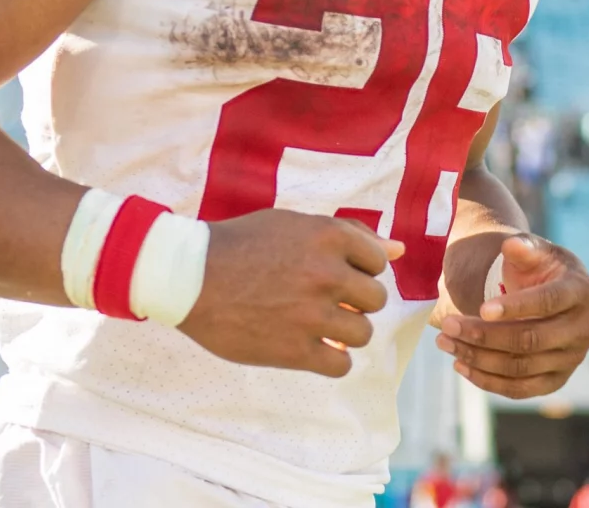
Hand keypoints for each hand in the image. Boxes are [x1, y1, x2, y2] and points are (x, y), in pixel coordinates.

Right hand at [178, 209, 403, 377]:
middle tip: (326, 301)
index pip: (378, 262)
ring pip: (362, 333)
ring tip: (318, 324)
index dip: (359, 270)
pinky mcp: (294, 350)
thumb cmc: (242, 244)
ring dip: (345, 330)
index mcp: (328, 237)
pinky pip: (340, 364)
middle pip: (375, 299)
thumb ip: (349, 235)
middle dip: (355, 301)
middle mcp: (326, 274)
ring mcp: (312, 314)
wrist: (189, 276)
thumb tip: (398, 251)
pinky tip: (312, 347)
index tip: (334, 274)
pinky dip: (332, 359)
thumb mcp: (295, 224)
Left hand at [435, 234, 588, 398]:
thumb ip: (523, 248)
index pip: (548, 303)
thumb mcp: (536, 251)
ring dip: (479, 358)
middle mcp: (583, 330)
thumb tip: (510, 245)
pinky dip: (488, 380)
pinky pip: (520, 389)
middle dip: (484, 335)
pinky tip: (460, 364)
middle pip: (531, 340)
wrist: (556, 294)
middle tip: (447, 325)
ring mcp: (571, 359)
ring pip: (521, 367)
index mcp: (581, 292)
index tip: (481, 308)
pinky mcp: (556, 380)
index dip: (516, 307)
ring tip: (445, 342)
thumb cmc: (541, 268)